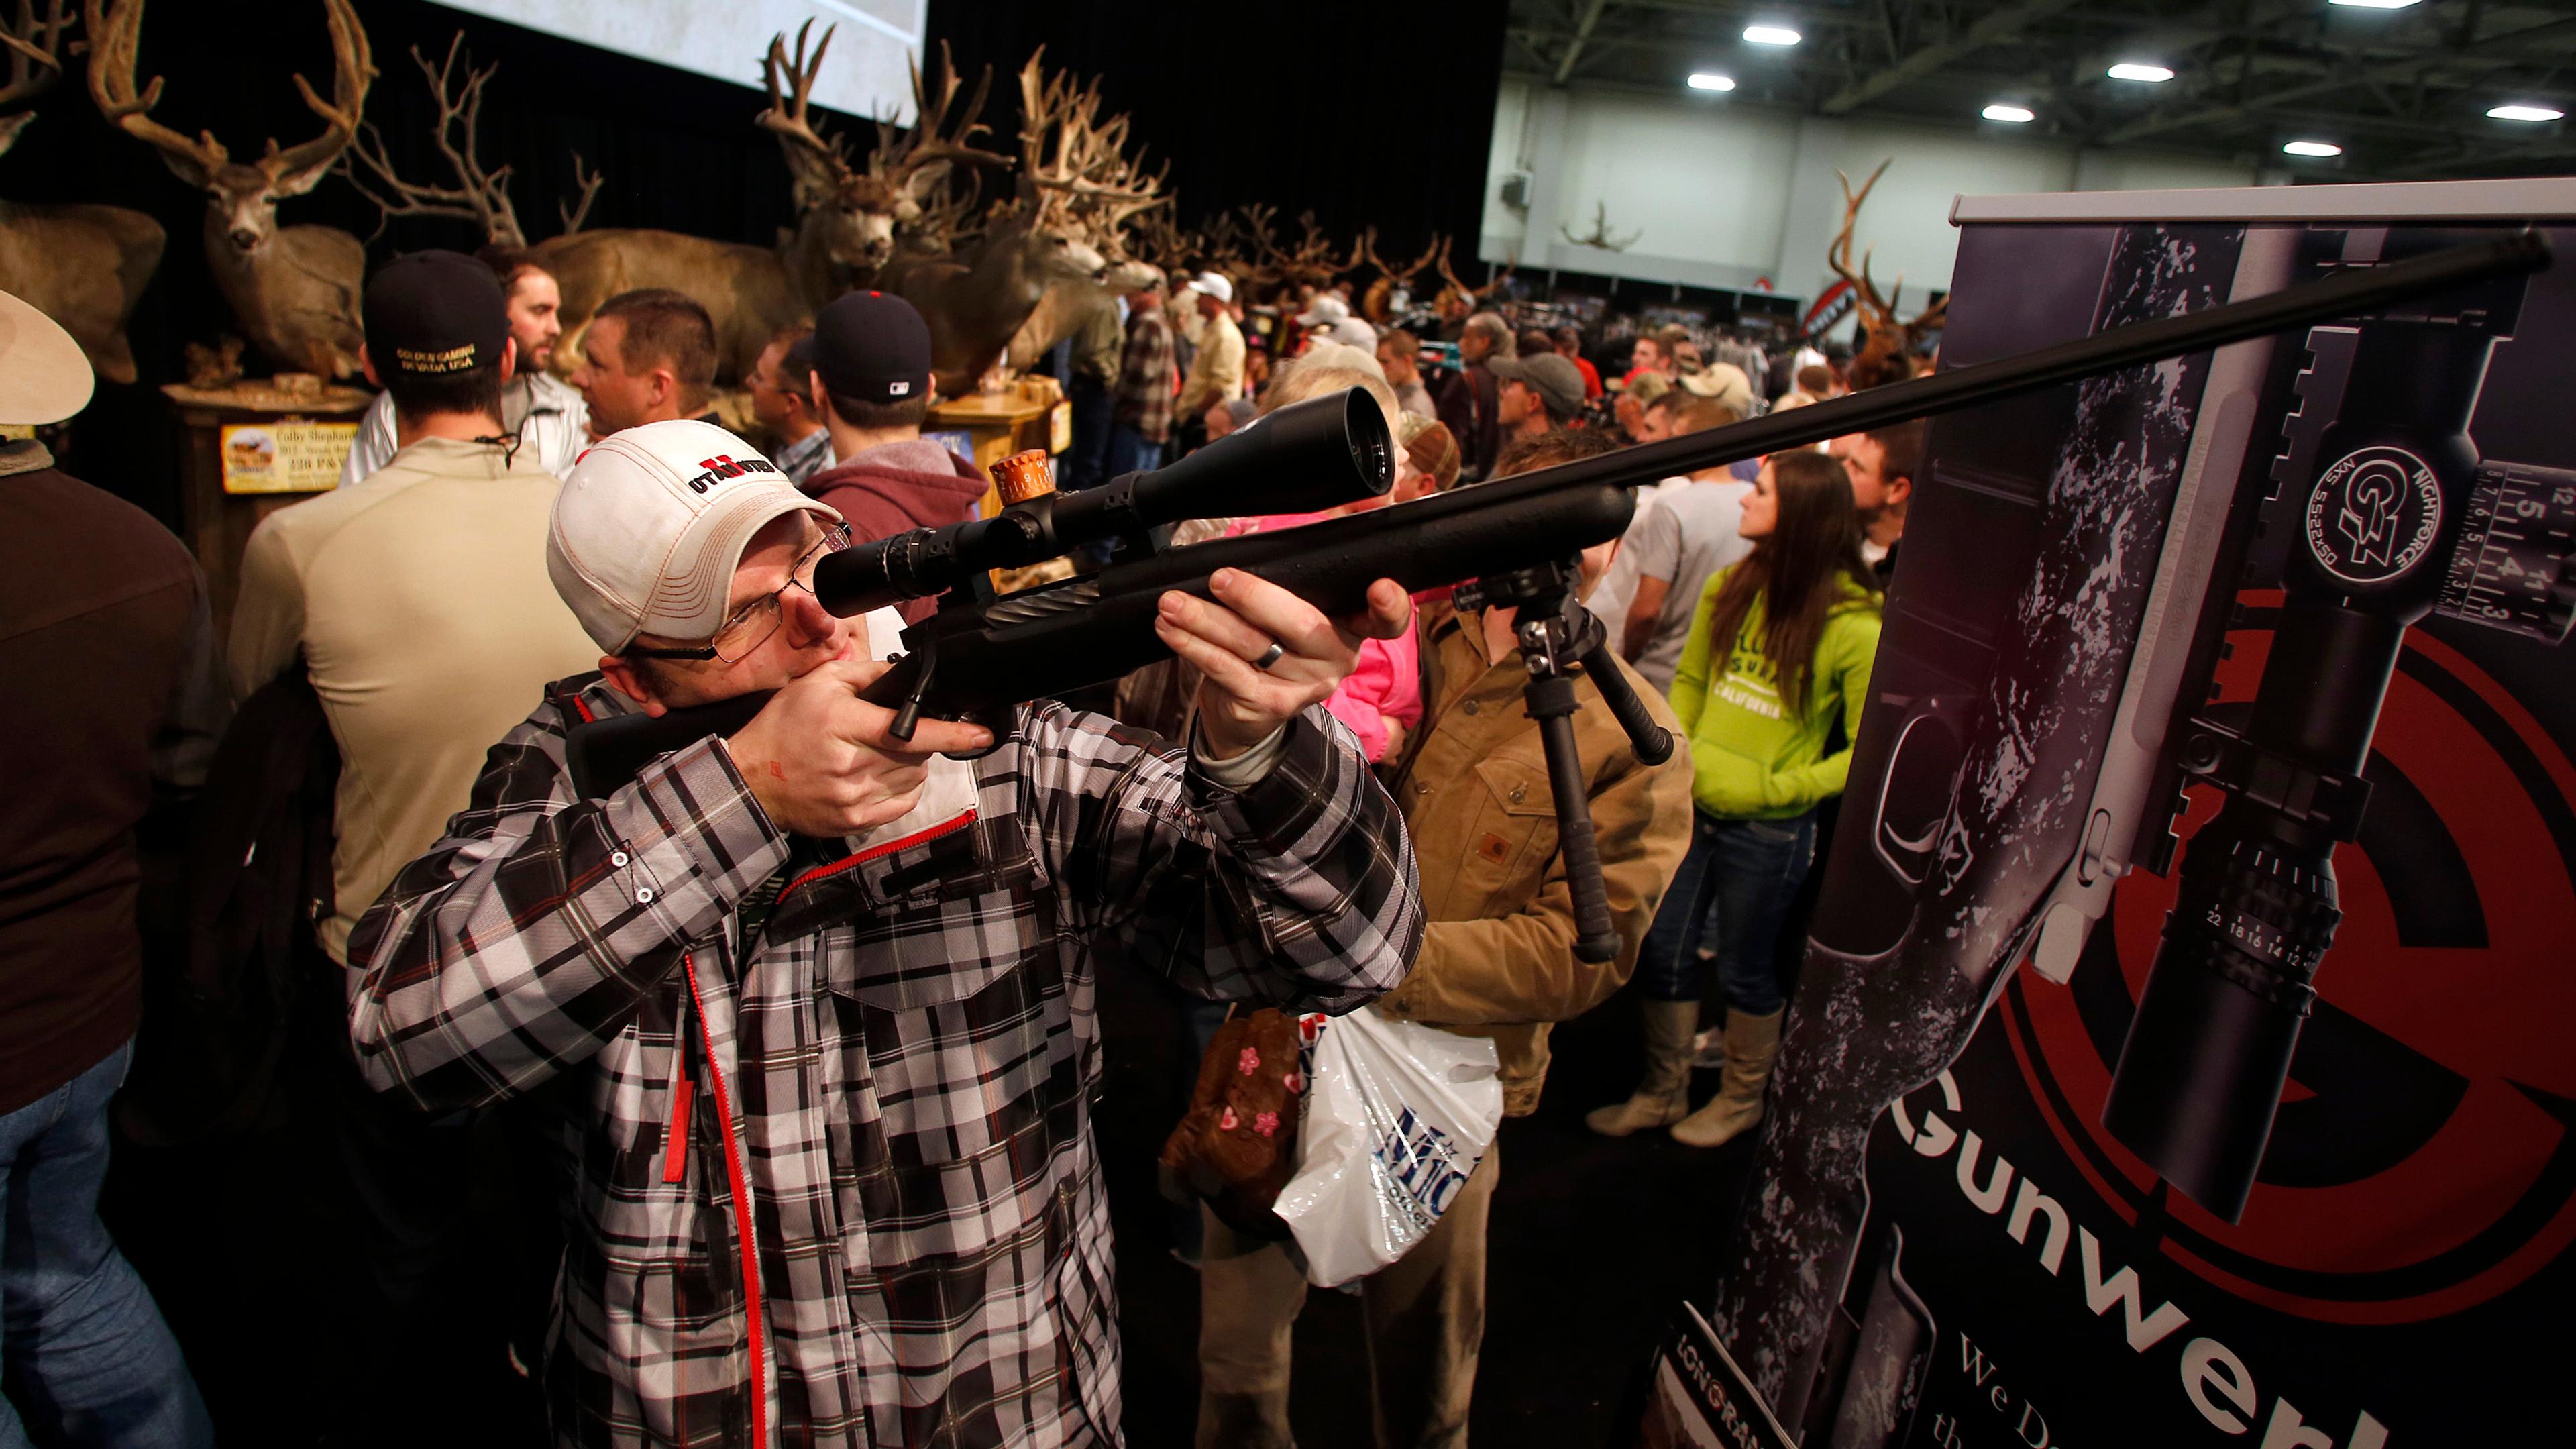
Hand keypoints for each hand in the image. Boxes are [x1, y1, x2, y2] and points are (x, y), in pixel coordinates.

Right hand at [723, 656, 993, 835]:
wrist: (752, 781)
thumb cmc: (783, 728)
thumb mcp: (819, 683)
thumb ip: (867, 674)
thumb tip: (907, 676)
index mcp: (842, 724)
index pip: (908, 731)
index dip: (951, 734)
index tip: (981, 733)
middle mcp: (851, 764)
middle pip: (917, 753)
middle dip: (918, 739)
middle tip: (888, 731)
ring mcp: (854, 797)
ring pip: (914, 776)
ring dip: (909, 763)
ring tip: (877, 752)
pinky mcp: (855, 821)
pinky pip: (903, 802)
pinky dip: (901, 786)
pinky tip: (878, 774)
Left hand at [1155, 568, 1411, 759]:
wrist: (1247, 708)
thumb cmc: (1274, 639)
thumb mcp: (1291, 602)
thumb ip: (1296, 571)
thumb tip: (1278, 520)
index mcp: (1353, 627)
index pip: (1386, 620)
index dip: (1390, 605)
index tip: (1382, 586)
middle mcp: (1337, 658)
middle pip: (1302, 625)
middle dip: (1256, 597)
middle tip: (1219, 578)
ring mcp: (1306, 687)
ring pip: (1254, 645)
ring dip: (1206, 620)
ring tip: (1172, 602)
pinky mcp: (1270, 706)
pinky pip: (1227, 671)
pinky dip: (1193, 646)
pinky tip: (1170, 629)